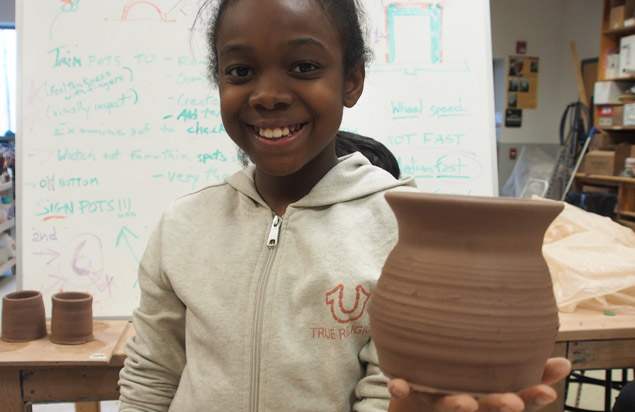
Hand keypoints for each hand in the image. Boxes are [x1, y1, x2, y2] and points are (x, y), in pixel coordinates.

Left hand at [387, 357, 571, 411]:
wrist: (418, 397)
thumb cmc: (466, 382)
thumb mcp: (500, 377)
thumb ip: (530, 369)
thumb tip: (566, 362)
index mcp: (490, 397)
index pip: (518, 400)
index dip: (532, 398)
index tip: (546, 393)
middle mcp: (466, 402)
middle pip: (485, 408)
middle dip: (498, 407)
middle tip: (511, 403)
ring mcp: (438, 400)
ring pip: (448, 405)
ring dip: (456, 406)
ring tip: (464, 402)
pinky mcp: (412, 394)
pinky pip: (405, 391)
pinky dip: (401, 386)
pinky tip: (398, 382)